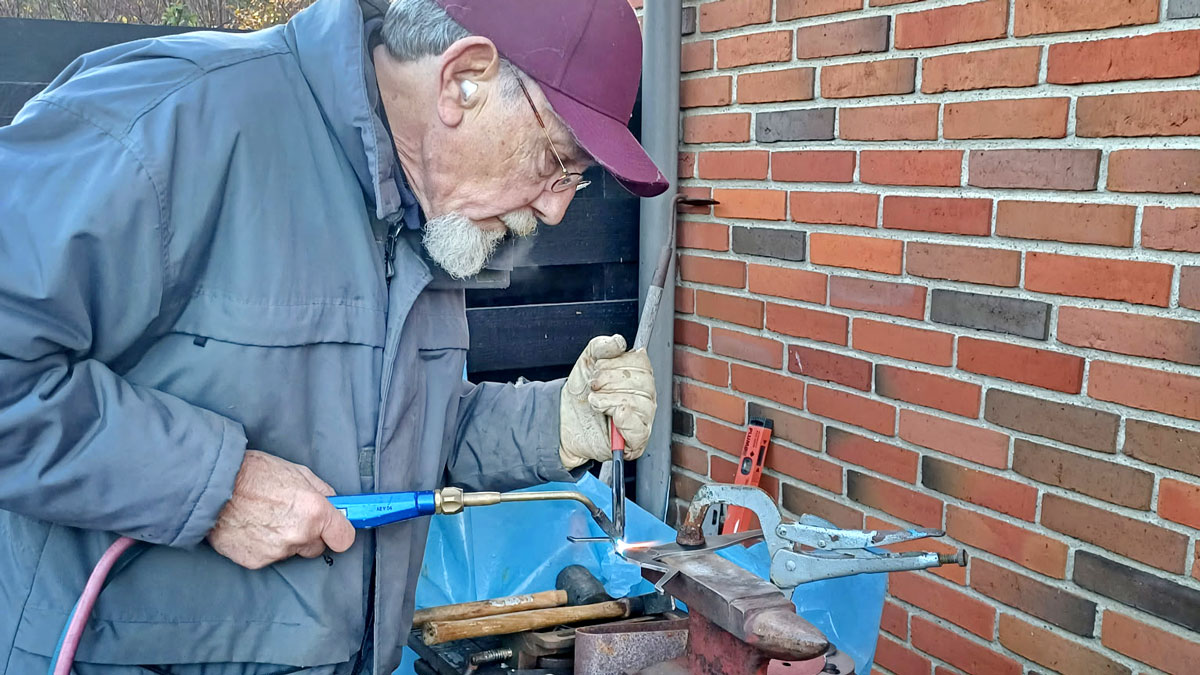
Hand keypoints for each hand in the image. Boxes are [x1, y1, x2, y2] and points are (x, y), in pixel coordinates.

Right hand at [206, 450, 354, 568]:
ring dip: (285, 539)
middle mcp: (299, 535)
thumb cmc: (254, 473)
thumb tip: (334, 505)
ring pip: (291, 551)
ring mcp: (277, 551)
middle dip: (310, 535)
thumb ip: (321, 492)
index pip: (344, 538)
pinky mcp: (255, 561)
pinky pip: (269, 556)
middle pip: (316, 547)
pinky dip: (263, 545)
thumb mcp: (297, 472)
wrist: (212, 486)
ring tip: (265, 517)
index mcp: (314, 512)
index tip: (335, 529)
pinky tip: (252, 526)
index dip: (339, 532)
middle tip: (291, 516)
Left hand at [559, 334, 655, 469]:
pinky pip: (639, 427)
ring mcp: (643, 419)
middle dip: (610, 381)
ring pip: (640, 402)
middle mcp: (645, 397)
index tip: (597, 370)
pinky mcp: (636, 441)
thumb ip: (602, 345)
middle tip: (594, 387)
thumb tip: (619, 342)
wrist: (563, 419)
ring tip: (596, 403)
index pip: (642, 362)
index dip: (617, 364)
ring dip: (609, 400)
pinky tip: (609, 415)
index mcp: (637, 377)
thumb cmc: (580, 394)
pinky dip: (623, 419)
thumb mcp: (587, 361)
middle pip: (643, 382)